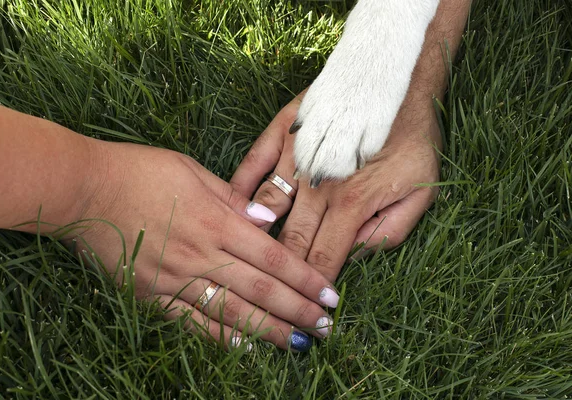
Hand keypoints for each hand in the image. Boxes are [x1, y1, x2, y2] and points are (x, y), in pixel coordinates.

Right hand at [69, 141, 338, 349]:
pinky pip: (192, 321)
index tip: (332, 295)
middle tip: (327, 327)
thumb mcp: (191, 170)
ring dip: (269, 330)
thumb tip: (267, 220)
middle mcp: (201, 254)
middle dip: (299, 310)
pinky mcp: (151, 294)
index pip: (274, 258)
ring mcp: (175, 279)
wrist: (83, 189)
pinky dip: (221, 336)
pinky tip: (247, 346)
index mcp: (215, 221)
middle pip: (261, 290)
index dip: (306, 279)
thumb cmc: (139, 170)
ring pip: (232, 312)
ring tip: (298, 343)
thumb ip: (232, 199)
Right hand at [231, 92, 440, 280]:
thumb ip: (390, 232)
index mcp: (351, 203)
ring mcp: (297, 155)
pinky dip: (240, 187)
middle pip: (289, 239)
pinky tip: (233, 208)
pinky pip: (253, 162)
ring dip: (254, 236)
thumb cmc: (414, 139)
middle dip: (280, 273)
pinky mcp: (284, 130)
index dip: (310, 287)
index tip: (299, 310)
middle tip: (267, 296)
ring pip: (265, 206)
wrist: (400, 81)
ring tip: (241, 260)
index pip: (322, 257)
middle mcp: (317, 184)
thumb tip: (353, 258)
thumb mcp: (422, 193)